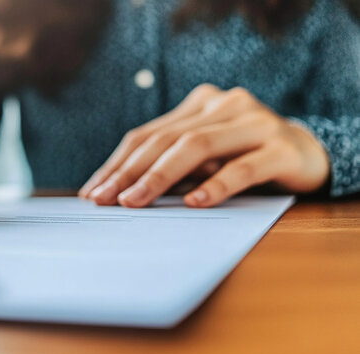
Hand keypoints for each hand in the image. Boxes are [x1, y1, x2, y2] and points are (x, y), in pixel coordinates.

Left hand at [79, 84, 329, 207]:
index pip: (148, 134)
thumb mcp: (205, 157)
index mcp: (199, 104)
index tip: (93, 191)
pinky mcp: (280, 148)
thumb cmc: (243, 156)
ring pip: (197, 147)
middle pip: (166, 139)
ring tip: (135, 202)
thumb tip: (120, 194)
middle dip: (130, 172)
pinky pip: (243, 167)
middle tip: (105, 200)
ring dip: (160, 177)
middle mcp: (224, 105)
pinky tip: (194, 202)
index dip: (117, 163)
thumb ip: (173, 165)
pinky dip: (216, 184)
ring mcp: (254, 122)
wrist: (308, 153)